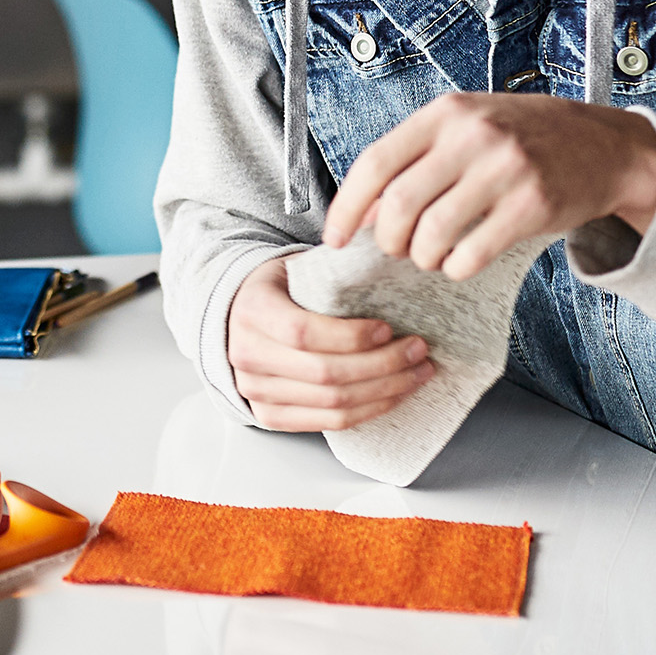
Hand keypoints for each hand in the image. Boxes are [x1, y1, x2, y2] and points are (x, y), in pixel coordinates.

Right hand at [227, 255, 430, 430]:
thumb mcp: (295, 267)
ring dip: (385, 391)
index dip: (350, 336)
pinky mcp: (270, 416)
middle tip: (418, 351)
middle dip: (382, 365)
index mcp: (252, 310)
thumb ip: (333, 262)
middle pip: (324, 373)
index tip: (386, 329)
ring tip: (416, 373)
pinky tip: (393, 394)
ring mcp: (256, 391)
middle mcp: (247, 355)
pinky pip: (329, 422)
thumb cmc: (278, 292)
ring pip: (332, 403)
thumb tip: (384, 232)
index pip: (302, 332)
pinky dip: (368, 411)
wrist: (238, 321)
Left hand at [324, 92, 655, 279]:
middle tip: (399, 250)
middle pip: (400, 206)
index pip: (375, 163)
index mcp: (445, 113)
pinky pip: (471, 254)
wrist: (602, 145)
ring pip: (433, 234)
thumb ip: (416, 159)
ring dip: (422, 258)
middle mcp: (473, 136)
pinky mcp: (532, 205)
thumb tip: (364, 212)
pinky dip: (455, 268)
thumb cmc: (521, 139)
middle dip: (389, 241)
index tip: (334, 239)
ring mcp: (505, 169)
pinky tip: (460, 262)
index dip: (347, 207)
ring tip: (431, 256)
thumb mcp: (465, 129)